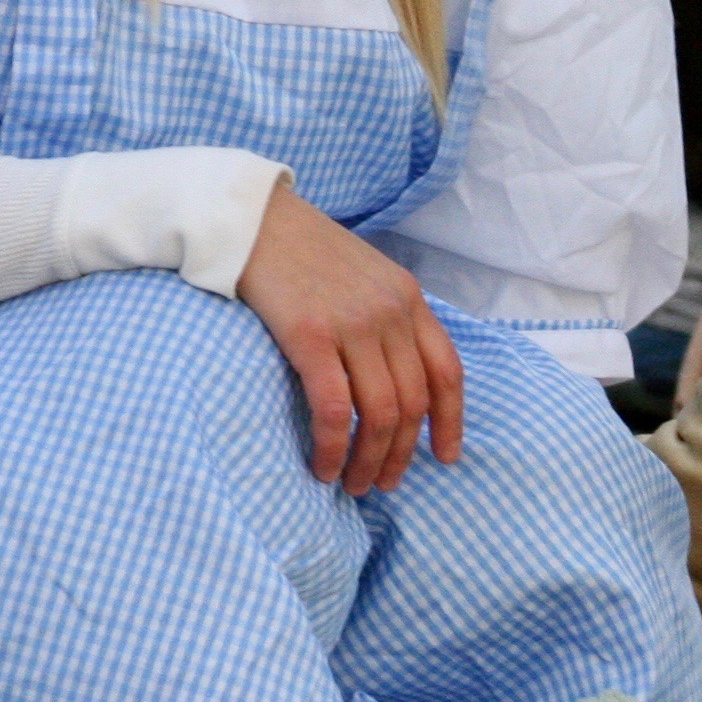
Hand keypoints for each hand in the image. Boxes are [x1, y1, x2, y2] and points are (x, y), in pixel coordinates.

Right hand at [236, 184, 464, 494]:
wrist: (250, 217)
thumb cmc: (300, 249)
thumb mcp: (364, 274)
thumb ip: (387, 316)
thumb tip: (394, 373)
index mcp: (408, 298)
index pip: (447, 371)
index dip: (451, 421)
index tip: (445, 457)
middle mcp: (390, 312)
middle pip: (414, 402)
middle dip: (402, 454)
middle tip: (382, 483)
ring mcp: (354, 324)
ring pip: (381, 414)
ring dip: (369, 460)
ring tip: (353, 484)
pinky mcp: (311, 335)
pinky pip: (336, 409)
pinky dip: (334, 447)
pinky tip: (323, 466)